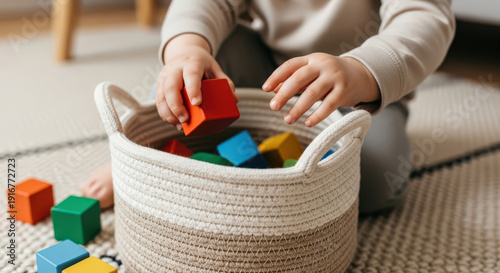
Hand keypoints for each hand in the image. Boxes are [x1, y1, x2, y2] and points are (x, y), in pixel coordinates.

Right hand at [156, 34, 237, 129]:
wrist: (184, 52)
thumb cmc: (201, 63)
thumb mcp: (215, 68)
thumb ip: (225, 82)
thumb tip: (234, 99)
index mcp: (191, 63)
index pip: (191, 75)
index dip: (193, 89)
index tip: (197, 103)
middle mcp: (175, 69)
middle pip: (170, 86)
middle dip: (176, 105)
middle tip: (185, 119)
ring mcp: (165, 76)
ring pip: (161, 96)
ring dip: (169, 113)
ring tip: (180, 125)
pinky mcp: (159, 85)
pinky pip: (159, 101)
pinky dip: (165, 114)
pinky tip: (175, 123)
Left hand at [262, 53, 379, 126]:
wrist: (360, 75)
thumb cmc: (329, 76)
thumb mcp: (312, 74)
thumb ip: (293, 80)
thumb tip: (272, 90)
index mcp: (312, 59)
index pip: (290, 66)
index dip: (276, 77)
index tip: (265, 89)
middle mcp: (323, 65)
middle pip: (299, 78)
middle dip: (284, 94)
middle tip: (273, 107)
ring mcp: (335, 77)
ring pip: (313, 93)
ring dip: (298, 108)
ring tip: (288, 119)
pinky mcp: (345, 91)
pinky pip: (329, 105)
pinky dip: (317, 115)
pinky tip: (308, 122)